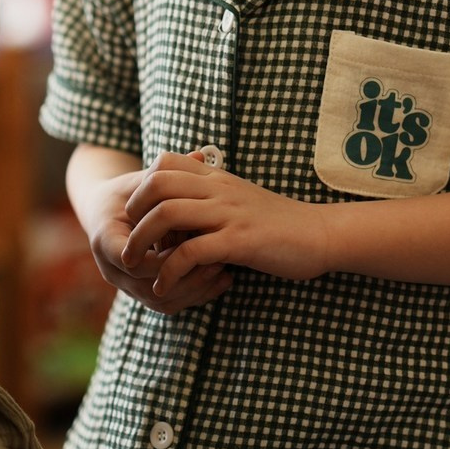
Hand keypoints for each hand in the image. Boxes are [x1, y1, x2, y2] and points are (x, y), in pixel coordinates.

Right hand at [84, 165, 232, 313]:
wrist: (113, 213)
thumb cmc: (132, 191)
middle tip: (216, 260)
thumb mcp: (145, 179)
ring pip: (161, 301)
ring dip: (193, 288)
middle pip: (147, 287)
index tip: (190, 241)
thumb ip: (168, 171)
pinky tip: (221, 279)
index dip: (160, 256)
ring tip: (223, 270)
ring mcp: (127, 285)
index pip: (130, 259)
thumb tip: (201, 153)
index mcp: (105, 238)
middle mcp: (112, 269)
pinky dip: (196, 295)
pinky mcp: (143, 292)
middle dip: (184, 275)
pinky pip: (170, 304)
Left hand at [122, 153, 326, 294]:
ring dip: (142, 242)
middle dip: (133, 214)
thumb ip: (213, 197)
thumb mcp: (241, 199)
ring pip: (167, 214)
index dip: (142, 186)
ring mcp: (228, 214)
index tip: (140, 215)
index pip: (165, 163)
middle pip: (156, 184)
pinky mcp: (238, 242)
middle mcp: (219, 190)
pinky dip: (168, 271)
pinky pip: (190, 252)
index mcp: (217, 178)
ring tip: (135, 265)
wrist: (320, 234)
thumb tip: (182, 208)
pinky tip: (163, 286)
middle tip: (129, 241)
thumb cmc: (280, 222)